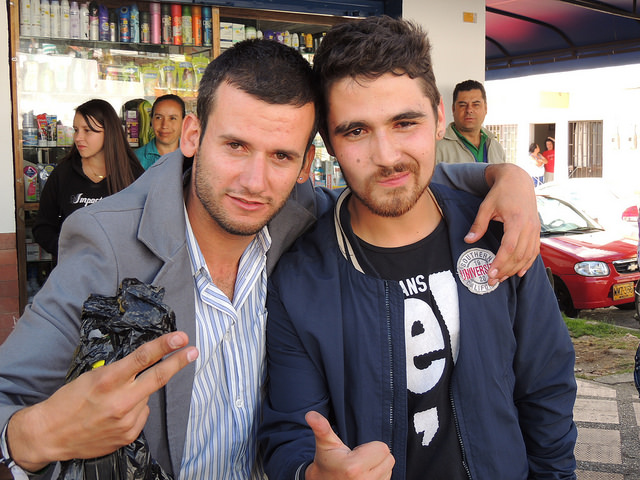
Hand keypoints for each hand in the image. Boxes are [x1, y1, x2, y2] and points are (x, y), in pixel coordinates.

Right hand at [7, 331, 197, 471]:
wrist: (49, 435)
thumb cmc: (68, 401)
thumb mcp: (91, 377)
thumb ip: (120, 372)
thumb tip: (146, 366)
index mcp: (108, 380)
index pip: (143, 357)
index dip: (165, 345)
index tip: (181, 337)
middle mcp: (120, 400)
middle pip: (158, 377)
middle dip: (178, 361)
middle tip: (192, 350)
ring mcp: (126, 420)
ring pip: (147, 397)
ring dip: (139, 394)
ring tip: (116, 400)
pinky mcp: (128, 435)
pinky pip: (141, 415)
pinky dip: (135, 410)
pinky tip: (116, 414)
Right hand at [304, 411, 393, 479]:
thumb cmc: (326, 461)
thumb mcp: (324, 443)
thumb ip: (321, 427)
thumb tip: (310, 415)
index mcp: (354, 467)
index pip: (383, 448)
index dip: (370, 447)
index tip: (356, 452)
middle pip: (389, 458)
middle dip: (376, 455)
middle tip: (359, 458)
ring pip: (389, 468)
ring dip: (379, 466)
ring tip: (361, 467)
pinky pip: (387, 478)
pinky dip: (380, 475)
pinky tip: (365, 475)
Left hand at [464, 163, 539, 284]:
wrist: (518, 181)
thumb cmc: (501, 192)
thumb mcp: (486, 206)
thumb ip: (478, 225)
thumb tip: (468, 240)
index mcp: (516, 220)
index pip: (509, 247)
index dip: (500, 262)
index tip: (490, 273)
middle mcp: (529, 226)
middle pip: (519, 255)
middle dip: (505, 270)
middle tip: (492, 281)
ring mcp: (535, 229)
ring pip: (528, 256)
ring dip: (515, 269)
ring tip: (501, 278)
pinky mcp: (537, 230)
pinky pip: (534, 251)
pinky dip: (528, 263)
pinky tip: (519, 272)